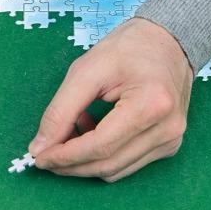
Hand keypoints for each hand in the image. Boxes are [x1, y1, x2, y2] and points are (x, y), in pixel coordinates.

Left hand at [28, 17, 193, 181]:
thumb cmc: (128, 47)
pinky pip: (127, 163)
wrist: (167, 39)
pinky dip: (102, 155)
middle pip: (108, 164)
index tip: (38, 157)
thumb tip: (40, 147)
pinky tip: (91, 130)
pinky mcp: (168, 144)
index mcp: (151, 105)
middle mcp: (167, 129)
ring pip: (117, 170)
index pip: (100, 146)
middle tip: (43, 155)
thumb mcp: (87, 70)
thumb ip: (61, 110)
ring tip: (70, 130)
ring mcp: (171, 139)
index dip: (65, 156)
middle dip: (70, 165)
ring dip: (84, 161)